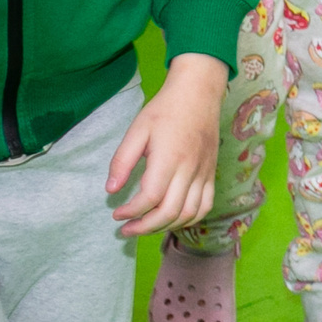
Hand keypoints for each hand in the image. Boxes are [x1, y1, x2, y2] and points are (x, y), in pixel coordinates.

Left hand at [107, 52, 226, 235]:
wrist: (199, 92)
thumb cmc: (164, 109)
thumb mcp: (137, 130)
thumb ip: (122, 161)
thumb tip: (110, 190)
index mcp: (169, 159)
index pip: (150, 198)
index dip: (131, 212)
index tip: (116, 214)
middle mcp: (190, 169)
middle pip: (170, 212)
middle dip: (145, 227)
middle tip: (126, 229)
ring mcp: (204, 172)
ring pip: (189, 213)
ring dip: (166, 226)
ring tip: (147, 225)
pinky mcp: (211, 172)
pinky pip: (206, 205)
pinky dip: (190, 219)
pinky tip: (173, 218)